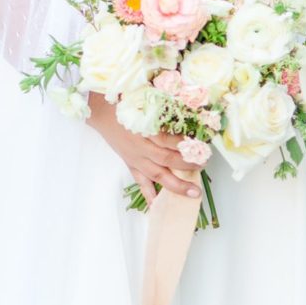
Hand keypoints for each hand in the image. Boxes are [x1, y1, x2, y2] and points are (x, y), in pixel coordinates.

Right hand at [86, 93, 201, 204]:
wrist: (101, 111)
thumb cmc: (124, 101)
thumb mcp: (144, 98)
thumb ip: (164, 101)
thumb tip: (189, 98)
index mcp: (144, 129)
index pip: (168, 140)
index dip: (186, 145)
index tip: (203, 146)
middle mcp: (141, 147)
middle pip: (167, 160)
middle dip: (187, 165)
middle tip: (204, 165)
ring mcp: (136, 159)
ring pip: (158, 176)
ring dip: (177, 185)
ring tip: (194, 192)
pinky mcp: (131, 164)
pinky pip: (141, 182)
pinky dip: (150, 195)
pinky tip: (160, 206)